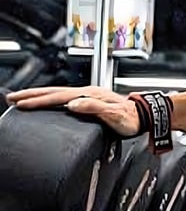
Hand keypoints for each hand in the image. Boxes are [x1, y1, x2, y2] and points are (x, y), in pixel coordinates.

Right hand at [6, 86, 140, 136]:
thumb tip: (73, 104)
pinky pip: (65, 98)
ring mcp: (89, 96)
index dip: (38, 101)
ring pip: (58, 93)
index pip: (58, 97)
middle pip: (54, 91)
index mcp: (90, 95)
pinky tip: (48, 103)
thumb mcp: (115, 115)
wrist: (147, 116)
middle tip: (12, 98)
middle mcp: (88, 93)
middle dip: (31, 95)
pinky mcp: (91, 101)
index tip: (21, 104)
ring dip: (39, 95)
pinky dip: (52, 99)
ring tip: (23, 99)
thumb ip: (94, 108)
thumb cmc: (133, 119)